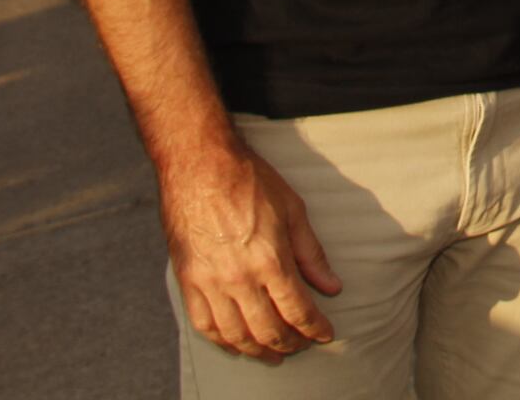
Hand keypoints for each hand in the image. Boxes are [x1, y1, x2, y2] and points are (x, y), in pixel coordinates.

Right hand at [159, 143, 340, 363]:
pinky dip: (223, 341)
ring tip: (274, 354)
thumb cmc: (250, 182)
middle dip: (291, 343)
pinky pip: (205, 325)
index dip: (315, 328)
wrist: (200, 165)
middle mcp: (239, 279)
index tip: (326, 335)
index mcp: (270, 260)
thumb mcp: (293, 211)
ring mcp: (210, 283)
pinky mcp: (188, 282)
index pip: (298, 310)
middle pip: (269, 329)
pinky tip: (237, 344)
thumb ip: (312, 254)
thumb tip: (332, 287)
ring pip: (237, 335)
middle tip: (303, 346)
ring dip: (259, 350)